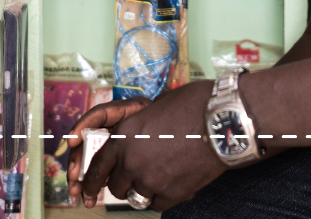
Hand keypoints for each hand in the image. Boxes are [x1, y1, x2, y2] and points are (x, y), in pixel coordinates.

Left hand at [76, 80, 226, 210]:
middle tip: (134, 179)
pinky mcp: (172, 193)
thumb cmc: (193, 106)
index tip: (87, 190)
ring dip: (143, 191)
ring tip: (157, 180)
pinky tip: (173, 184)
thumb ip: (137, 127)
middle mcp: (133, 161)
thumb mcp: (155, 108)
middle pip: (116, 187)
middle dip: (123, 184)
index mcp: (124, 137)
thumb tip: (133, 137)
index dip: (90, 181)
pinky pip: (158, 204)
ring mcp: (152, 179)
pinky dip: (163, 197)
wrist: (223, 120)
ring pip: (136, 198)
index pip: (97, 167)